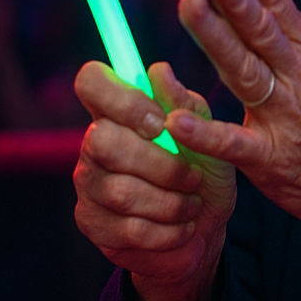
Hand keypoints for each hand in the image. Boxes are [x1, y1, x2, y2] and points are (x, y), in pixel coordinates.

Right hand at [73, 60, 235, 300]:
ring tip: (193, 204)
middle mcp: (95, 142)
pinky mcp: (91, 223)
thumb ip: (187, 107)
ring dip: (171, 202)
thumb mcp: (211, 137)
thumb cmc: (205, 172)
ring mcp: (88, 183)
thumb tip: (159, 70)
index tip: (160, 122)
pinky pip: (127, 228)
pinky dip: (167, 231)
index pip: (93, 82)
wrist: (205, 228)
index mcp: (122, 111)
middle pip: (100, 139)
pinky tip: (182, 227)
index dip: (121, 98)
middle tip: (193, 177)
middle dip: (160, 164)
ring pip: (121, 191)